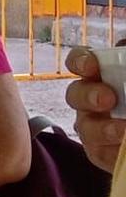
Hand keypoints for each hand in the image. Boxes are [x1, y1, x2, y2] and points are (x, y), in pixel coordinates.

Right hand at [67, 47, 123, 172]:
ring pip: (84, 127)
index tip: (90, 66)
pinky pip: (97, 152)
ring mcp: (92, 126)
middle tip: (108, 99)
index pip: (79, 61)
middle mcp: (90, 99)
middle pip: (75, 94)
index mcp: (102, 76)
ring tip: (124, 132)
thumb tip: (124, 44)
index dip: (79, 61)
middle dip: (88, 96)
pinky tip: (124, 148)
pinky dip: (112, 151)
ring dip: (103, 129)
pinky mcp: (99, 151)